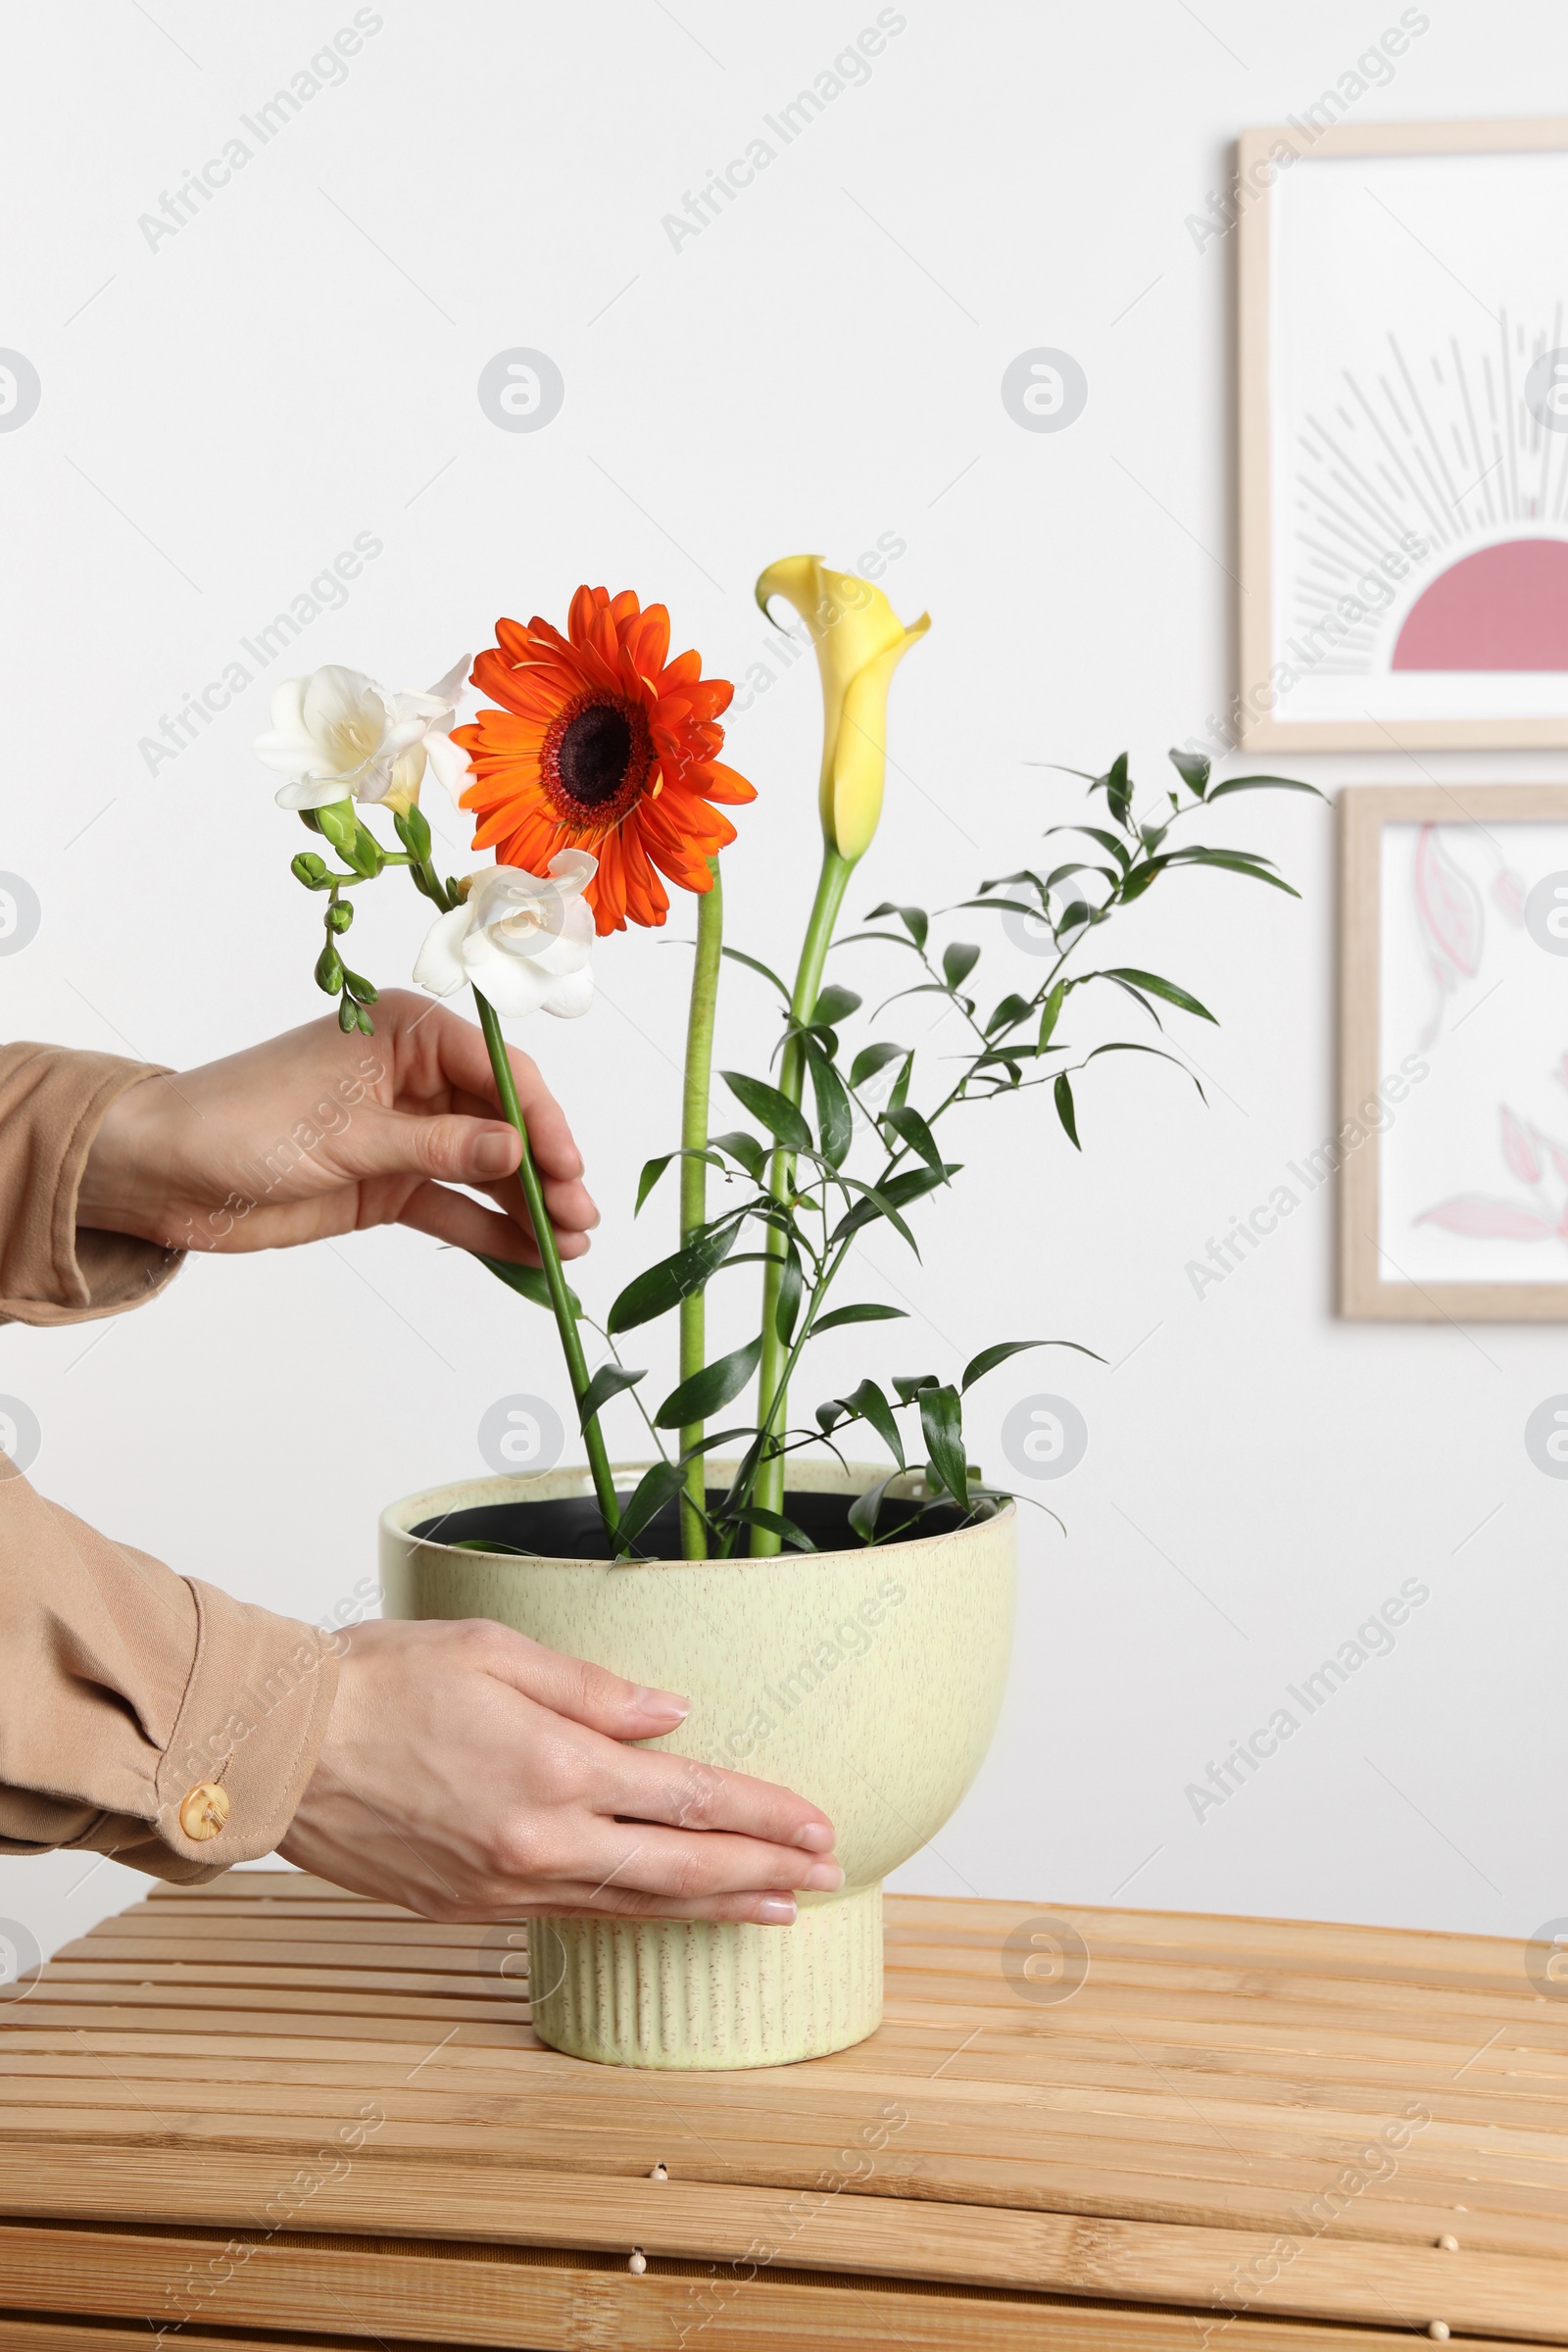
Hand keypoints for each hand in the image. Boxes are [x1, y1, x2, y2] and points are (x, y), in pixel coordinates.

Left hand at [78, 991, 596, 1265]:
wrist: (161, 1174)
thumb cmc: (239, 1124)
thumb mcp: (348, 1136)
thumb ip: (438, 1148)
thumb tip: (516, 1152)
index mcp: (405, 1031)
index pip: (499, 1070)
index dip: (541, 1119)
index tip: (568, 1167)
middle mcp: (414, 1075)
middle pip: (503, 1122)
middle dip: (544, 1171)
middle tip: (579, 1218)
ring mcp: (404, 1133)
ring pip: (485, 1169)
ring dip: (526, 1207)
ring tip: (569, 1247)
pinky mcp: (387, 1183)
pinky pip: (454, 1206)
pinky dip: (489, 1231)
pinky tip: (530, 1257)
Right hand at [279, 1619, 842, 1923]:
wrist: (275, 1750)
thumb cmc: (378, 1681)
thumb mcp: (494, 1649)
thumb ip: (594, 1688)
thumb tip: (673, 1716)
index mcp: (555, 1768)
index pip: (687, 1798)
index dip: (761, 1813)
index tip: (817, 1822)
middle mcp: (540, 1841)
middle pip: (678, 1868)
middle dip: (762, 1871)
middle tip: (827, 1874)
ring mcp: (504, 1885)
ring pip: (632, 1905)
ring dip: (711, 1906)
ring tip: (774, 1909)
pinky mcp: (468, 1908)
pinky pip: (573, 1917)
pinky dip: (634, 1917)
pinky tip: (666, 1911)